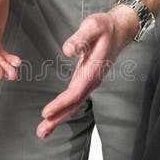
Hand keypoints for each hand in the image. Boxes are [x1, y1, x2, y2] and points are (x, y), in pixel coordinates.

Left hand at [37, 8, 136, 138]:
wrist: (119, 30)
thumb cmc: (104, 26)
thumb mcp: (92, 26)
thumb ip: (80, 38)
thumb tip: (67, 50)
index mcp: (93, 70)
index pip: (75, 92)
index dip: (60, 104)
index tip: (46, 113)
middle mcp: (92, 80)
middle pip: (74, 104)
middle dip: (57, 119)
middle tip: (40, 132)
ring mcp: (90, 82)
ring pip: (74, 104)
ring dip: (59, 118)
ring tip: (43, 131)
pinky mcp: (86, 80)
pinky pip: (74, 99)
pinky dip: (63, 109)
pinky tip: (54, 116)